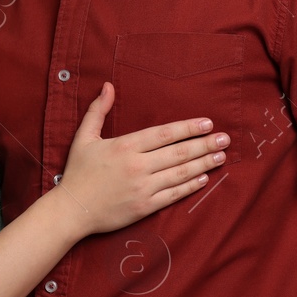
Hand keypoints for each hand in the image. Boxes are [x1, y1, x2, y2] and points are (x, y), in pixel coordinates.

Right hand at [52, 81, 228, 235]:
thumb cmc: (78, 173)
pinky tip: (204, 178)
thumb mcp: (84, 137)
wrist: (71, 210)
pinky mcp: (145, 207)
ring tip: (221, 156)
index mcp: (125, 146)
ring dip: (204, 164)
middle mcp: (137, 166)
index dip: (188, 128)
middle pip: (179, 152)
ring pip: (180, 173)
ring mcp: (143, 188)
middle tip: (225, 139)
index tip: (207, 123)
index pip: (164, 134)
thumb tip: (108, 86)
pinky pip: (173, 195)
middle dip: (205, 144)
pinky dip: (190, 186)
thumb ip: (98, 111)